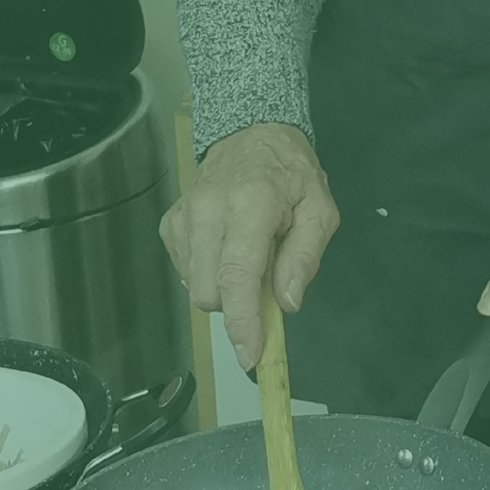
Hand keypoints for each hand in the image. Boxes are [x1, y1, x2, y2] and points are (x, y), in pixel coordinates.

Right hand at [160, 122, 339, 370]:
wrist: (253, 134)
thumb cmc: (292, 174)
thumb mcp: (320, 209)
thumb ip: (305, 256)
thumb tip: (288, 303)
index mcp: (251, 205)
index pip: (238, 276)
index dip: (242, 322)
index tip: (251, 355)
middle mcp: (208, 211)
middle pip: (210, 292)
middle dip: (238, 303)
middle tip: (266, 279)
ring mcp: (183, 217)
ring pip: (194, 287)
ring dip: (223, 287)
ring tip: (248, 255)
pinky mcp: (170, 224)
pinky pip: (184, 271)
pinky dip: (208, 272)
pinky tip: (226, 248)